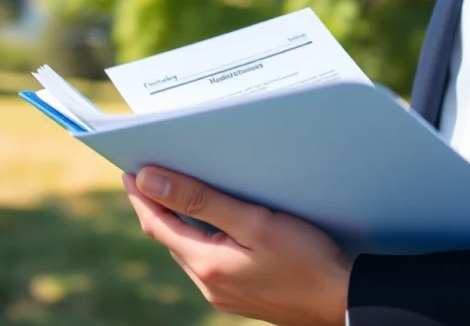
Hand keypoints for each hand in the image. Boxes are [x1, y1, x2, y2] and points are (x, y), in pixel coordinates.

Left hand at [123, 166, 351, 325]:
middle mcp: (208, 284)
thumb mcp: (254, 221)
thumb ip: (200, 200)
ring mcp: (223, 294)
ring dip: (180, 222)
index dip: (141, 196)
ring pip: (189, 250)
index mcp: (206, 264)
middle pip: (170, 238)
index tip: (129, 169)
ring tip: (179, 191)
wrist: (341, 300)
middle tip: (150, 173)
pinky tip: (215, 222)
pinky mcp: (239, 295)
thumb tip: (150, 180)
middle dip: (158, 206)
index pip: (157, 224)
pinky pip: (209, 261)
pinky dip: (202, 237)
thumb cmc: (305, 258)